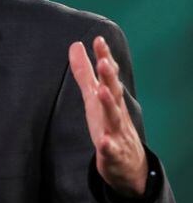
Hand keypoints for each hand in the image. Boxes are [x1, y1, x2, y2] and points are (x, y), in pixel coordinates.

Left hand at [69, 36, 147, 197]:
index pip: (109, 75)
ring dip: (109, 104)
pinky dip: (108, 145)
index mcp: (109, 98)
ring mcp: (116, 132)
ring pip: (114, 117)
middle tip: (104, 61)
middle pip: (114, 92)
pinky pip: (110, 149)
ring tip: (103, 91)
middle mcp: (115, 111)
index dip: (104, 58)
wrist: (127, 162)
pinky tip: (103, 142)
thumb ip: (84, 72)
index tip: (98, 39)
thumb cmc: (108, 123)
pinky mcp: (113, 153)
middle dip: (110, 77)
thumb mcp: (94, 96)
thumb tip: (75, 45)